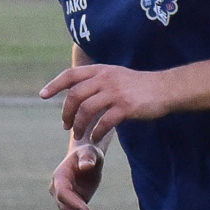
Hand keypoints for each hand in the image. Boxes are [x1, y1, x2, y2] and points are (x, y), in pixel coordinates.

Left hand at [40, 60, 172, 145]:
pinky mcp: (126, 107)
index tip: (43, 95)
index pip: (71, 75)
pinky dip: (96, 133)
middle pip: (75, 95)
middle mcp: (106, 79)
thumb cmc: (140, 86)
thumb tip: (78, 93)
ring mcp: (116, 92)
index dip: (54, 84)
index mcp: (101, 70)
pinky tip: (95, 139)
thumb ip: (98, 81)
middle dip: (66, 112)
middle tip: (65, 125)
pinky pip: (104, 122)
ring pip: (86, 110)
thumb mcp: (116, 76)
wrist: (166, 89)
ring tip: (78, 134)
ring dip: (78, 125)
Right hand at [52, 142, 109, 209]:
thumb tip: (86, 166)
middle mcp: (58, 191)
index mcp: (60, 177)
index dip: (73, 203)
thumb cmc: (88, 153)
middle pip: (67, 209)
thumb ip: (88, 158)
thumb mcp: (90, 152)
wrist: (86, 159)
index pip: (63, 193)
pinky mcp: (73, 207)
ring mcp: (64, 201)